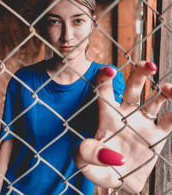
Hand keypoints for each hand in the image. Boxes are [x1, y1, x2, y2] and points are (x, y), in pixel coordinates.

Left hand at [75, 61, 171, 192]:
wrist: (119, 181)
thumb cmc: (99, 169)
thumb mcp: (85, 164)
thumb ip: (88, 155)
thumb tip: (109, 154)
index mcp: (107, 115)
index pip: (104, 91)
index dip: (104, 78)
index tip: (109, 71)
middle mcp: (126, 114)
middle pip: (133, 88)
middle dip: (140, 73)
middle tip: (148, 65)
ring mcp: (142, 123)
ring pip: (154, 100)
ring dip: (163, 91)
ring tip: (168, 88)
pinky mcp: (157, 136)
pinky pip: (170, 122)